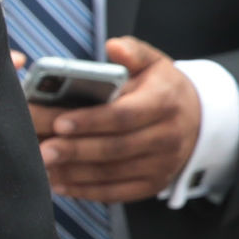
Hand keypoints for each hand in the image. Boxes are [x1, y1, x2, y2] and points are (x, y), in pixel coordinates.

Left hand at [28, 36, 201, 202]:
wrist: (197, 119)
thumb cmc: (162, 88)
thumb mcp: (154, 63)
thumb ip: (132, 52)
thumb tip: (114, 46)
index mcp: (164, 102)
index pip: (124, 115)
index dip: (91, 121)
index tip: (60, 122)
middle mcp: (167, 137)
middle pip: (115, 148)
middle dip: (75, 150)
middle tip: (41, 150)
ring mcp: (162, 165)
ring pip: (112, 173)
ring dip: (74, 173)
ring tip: (43, 167)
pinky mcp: (153, 185)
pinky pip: (116, 193)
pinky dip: (86, 191)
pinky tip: (60, 184)